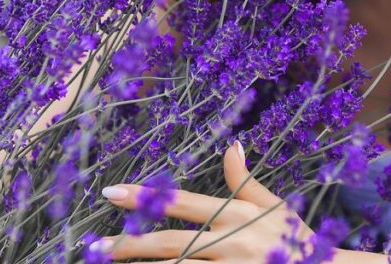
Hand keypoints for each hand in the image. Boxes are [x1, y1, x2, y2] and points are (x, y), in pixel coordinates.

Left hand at [95, 141, 314, 262]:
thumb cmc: (297, 240)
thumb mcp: (273, 205)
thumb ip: (244, 179)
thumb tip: (231, 144)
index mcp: (235, 214)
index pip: (181, 203)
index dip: (145, 197)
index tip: (112, 193)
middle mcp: (229, 243)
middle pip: (169, 244)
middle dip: (128, 245)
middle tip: (93, 246)